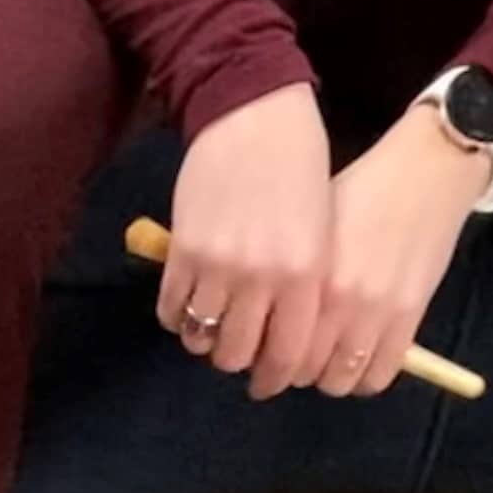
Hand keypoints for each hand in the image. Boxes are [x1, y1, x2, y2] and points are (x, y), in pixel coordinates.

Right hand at [162, 85, 333, 396]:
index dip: (275, 377)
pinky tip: (188, 306)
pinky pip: (172, 311)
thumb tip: (283, 337)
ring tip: (210, 327)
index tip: (268, 381)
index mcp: (304, 273)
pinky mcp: (183, 252)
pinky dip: (178, 318)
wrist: (253, 111)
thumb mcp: (320, 229)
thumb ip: (305, 285)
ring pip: (200, 339)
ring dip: (204, 340)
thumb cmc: (299, 166)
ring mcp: (217, 266)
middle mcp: (261, 277)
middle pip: (237, 355)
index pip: (287, 355)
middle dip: (236, 361)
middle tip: (236, 353)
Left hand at [288, 108, 483, 396]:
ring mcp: (375, 312)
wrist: (429, 166)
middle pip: (301, 371)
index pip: (271, 349)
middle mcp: (336, 301)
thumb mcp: (312, 227)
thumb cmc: (363, 188)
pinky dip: (365, 379)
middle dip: (292, 373)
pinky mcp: (410, 315)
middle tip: (294, 364)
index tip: (262, 362)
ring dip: (329, 379)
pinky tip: (360, 363)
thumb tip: (263, 322)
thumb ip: (292, 276)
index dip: (265, 362)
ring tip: (328, 364)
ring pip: (339, 382)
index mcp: (305, 277)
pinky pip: (380, 375)